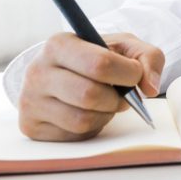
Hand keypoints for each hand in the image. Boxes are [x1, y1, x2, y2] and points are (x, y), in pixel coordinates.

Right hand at [18, 32, 163, 141]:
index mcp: (59, 44)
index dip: (128, 73)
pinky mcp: (31, 126)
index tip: (135, 74)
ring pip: (82, 119)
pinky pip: (74, 135)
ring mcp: (30, 100)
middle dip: (117, 98)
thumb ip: (147, 57)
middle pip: (90, 95)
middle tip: (123, 94)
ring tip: (107, 102)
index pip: (100, 64)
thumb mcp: (123, 45)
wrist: (60, 71)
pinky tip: (90, 112)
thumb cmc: (96, 56)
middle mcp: (37, 71)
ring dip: (106, 114)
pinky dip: (92, 127)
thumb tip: (150, 88)